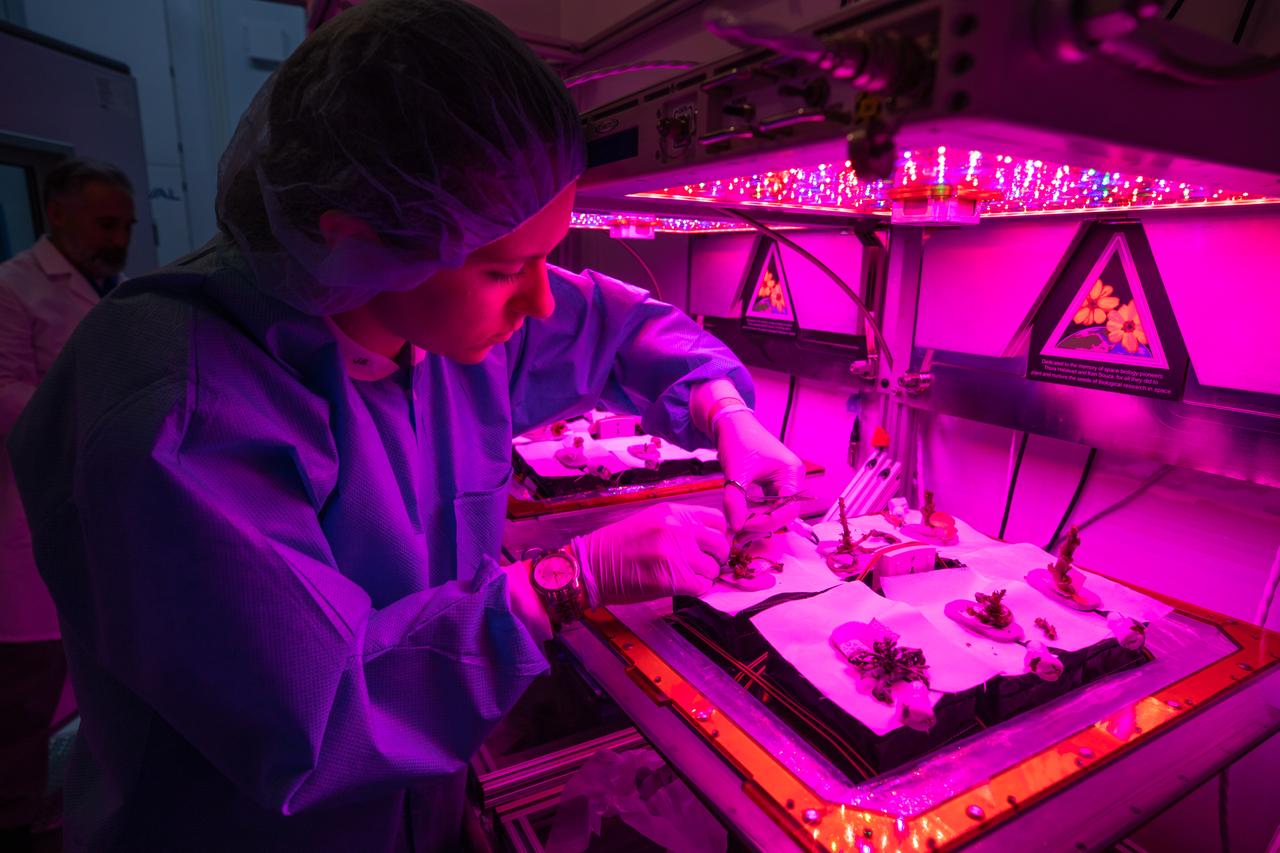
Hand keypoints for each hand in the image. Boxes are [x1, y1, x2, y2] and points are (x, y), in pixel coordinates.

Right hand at [573, 504, 727, 605]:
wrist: (593, 566)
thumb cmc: (620, 545)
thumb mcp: (652, 520)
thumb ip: (681, 524)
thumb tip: (710, 537)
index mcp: (674, 512)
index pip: (718, 521)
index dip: (718, 536)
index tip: (711, 545)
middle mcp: (678, 529)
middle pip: (721, 545)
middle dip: (715, 558)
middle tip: (702, 564)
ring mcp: (676, 554)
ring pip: (713, 569)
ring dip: (704, 575)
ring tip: (687, 576)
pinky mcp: (672, 579)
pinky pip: (702, 586)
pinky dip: (696, 589)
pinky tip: (682, 585)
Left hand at [716, 411, 803, 532]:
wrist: (730, 423)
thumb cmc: (737, 441)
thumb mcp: (736, 472)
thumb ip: (735, 500)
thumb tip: (736, 527)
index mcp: (792, 473)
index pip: (788, 508)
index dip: (767, 522)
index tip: (744, 527)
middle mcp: (792, 479)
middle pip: (783, 513)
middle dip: (761, 526)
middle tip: (739, 536)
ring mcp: (783, 481)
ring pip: (774, 511)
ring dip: (757, 522)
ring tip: (737, 532)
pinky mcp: (771, 484)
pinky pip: (767, 505)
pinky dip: (754, 514)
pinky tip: (739, 521)